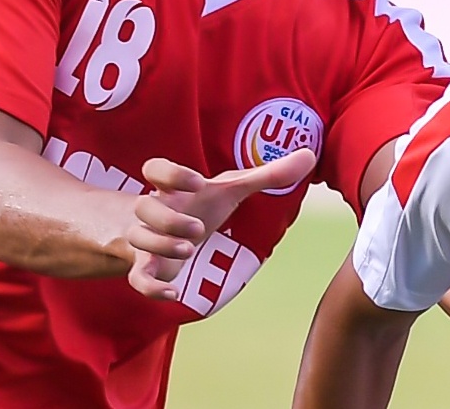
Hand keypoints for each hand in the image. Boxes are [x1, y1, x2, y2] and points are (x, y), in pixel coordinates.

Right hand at [126, 148, 315, 299]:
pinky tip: (174, 295)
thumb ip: (268, 174)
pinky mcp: (145, 268)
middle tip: (198, 228)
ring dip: (162, 245)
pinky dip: (152, 288)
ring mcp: (145, 239)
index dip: (172, 174)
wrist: (163, 230)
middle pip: (144, 207)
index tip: (198, 182)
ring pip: (139, 240)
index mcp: (174, 187)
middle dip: (168, 218)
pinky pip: (138, 279)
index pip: (156, 169)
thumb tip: (311, 154)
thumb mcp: (232, 189)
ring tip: (190, 250)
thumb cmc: (200, 204)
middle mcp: (154, 210)